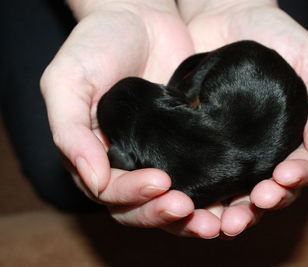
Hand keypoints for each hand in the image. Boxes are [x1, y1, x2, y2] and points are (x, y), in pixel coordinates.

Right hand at [40, 0, 221, 237]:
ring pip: (174, 199)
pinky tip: (233, 193)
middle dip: (164, 214)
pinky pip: (201, 173)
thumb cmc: (96, 44)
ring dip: (193, 217)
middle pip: (143, 206)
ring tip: (218, 220)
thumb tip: (95, 181)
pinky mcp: (190, 141)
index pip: (112, 193)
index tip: (159, 181)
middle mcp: (128, 161)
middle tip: (188, 209)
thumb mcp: (67, 82)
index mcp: (96, 155)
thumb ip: (69, 131)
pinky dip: (214, 191)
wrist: (137, 14)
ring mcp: (161, 153)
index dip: (132, 195)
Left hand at [178, 0, 307, 236]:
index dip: (293, 179)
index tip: (282, 177)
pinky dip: (197, 191)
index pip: (295, 171)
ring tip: (222, 222)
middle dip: (260, 205)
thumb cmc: (275, 35)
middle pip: (263, 191)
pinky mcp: (196, 140)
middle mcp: (257, 150)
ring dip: (228, 212)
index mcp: (287, 138)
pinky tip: (191, 199)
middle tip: (250, 209)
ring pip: (230, 192)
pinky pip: (198, 172)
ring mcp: (225, 148)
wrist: (225, 13)